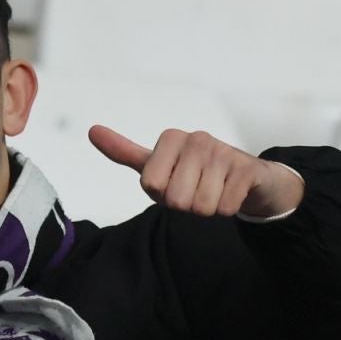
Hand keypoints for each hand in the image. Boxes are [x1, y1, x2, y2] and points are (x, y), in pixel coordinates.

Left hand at [89, 125, 302, 219]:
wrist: (249, 178)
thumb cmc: (196, 174)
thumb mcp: (158, 164)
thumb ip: (124, 152)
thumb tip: (92, 130)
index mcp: (170, 138)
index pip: (150, 185)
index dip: (162, 195)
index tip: (174, 183)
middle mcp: (196, 139)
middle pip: (175, 199)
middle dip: (186, 205)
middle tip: (197, 190)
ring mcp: (223, 151)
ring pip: (201, 206)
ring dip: (207, 208)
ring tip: (214, 191)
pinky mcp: (246, 168)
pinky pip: (225, 207)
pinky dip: (227, 209)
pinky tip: (231, 193)